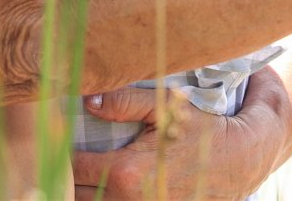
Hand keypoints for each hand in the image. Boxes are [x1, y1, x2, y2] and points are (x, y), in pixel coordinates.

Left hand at [72, 88, 267, 199]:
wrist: (239, 160)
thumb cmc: (200, 130)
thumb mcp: (164, 108)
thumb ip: (123, 102)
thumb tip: (87, 100)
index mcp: (127, 171)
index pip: (74, 166)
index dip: (59, 152)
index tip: (52, 137)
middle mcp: (129, 200)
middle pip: (76, 195)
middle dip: (64, 176)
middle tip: (57, 155)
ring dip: (79, 192)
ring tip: (75, 174)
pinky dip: (101, 200)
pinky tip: (98, 188)